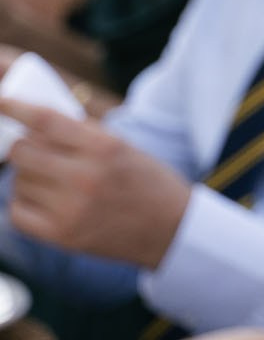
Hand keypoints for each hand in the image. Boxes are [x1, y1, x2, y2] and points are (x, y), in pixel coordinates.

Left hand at [8, 107, 190, 266]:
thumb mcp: (122, 146)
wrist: (171, 231)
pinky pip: (17, 213)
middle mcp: (85, 177)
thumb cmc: (146, 182)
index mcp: (103, 148)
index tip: (1, 103)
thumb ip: (81, 133)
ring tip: (51, 181)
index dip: (15, 107)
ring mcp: (71, 210)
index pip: (44, 120)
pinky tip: (41, 201)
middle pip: (22, 151)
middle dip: (23, 147)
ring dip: (26, 177)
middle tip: (38, 152)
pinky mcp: (62, 237)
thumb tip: (32, 120)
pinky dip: (22, 203)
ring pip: (18, 181)